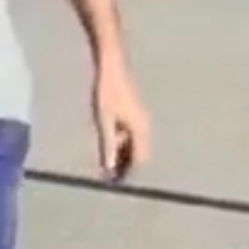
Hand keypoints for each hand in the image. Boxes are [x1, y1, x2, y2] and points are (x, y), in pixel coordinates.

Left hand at [92, 50, 149, 179]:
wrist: (112, 65)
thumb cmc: (107, 91)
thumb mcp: (104, 121)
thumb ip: (108, 145)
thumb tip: (110, 167)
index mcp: (140, 129)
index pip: (139, 160)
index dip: (128, 173)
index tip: (114, 183)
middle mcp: (144, 126)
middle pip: (139, 154)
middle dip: (126, 166)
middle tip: (109, 177)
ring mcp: (140, 119)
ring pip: (135, 145)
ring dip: (123, 155)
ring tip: (107, 165)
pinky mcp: (133, 114)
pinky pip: (131, 135)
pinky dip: (121, 144)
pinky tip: (108, 146)